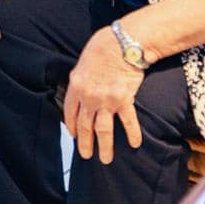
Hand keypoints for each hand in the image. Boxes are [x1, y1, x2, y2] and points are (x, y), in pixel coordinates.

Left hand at [62, 29, 144, 164]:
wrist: (121, 44)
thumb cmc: (101, 47)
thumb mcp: (82, 63)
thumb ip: (80, 80)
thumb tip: (79, 88)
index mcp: (76, 87)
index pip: (70, 112)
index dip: (71, 125)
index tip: (73, 135)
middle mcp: (89, 97)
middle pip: (85, 125)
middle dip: (85, 143)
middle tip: (86, 155)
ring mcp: (107, 100)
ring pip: (103, 130)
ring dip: (104, 146)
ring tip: (105, 159)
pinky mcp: (124, 100)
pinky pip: (128, 122)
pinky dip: (132, 134)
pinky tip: (134, 144)